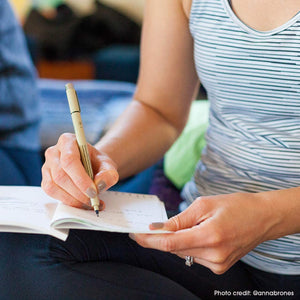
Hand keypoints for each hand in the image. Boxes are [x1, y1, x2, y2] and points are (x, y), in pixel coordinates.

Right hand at [42, 133, 118, 208]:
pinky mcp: (45, 180)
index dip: (80, 179)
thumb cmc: (98, 163)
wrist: (92, 166)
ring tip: (89, 203)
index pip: (70, 160)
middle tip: (93, 200)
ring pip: (53, 186)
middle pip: (60, 175)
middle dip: (78, 192)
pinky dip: (67, 201)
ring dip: (73, 199)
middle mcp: (54, 152)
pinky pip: (51, 192)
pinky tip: (80, 203)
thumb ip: (108, 173)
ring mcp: (47, 166)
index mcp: (68, 141)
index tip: (93, 191)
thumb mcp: (108, 165)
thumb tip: (99, 185)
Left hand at [132, 192, 275, 273]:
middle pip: (174, 249)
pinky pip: (194, 256)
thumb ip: (179, 220)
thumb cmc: (235, 206)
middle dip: (160, 238)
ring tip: (189, 225)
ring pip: (183, 253)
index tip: (135, 234)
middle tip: (151, 227)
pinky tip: (197, 234)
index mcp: (210, 236)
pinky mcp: (220, 267)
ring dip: (177, 240)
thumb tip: (158, 228)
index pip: (170, 243)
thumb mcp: (204, 205)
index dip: (149, 240)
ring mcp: (218, 264)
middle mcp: (214, 255)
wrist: (262, 218)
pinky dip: (188, 245)